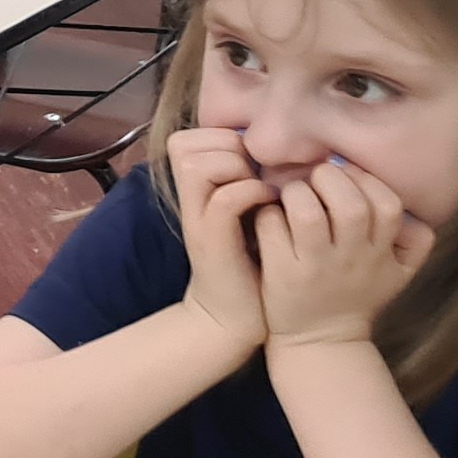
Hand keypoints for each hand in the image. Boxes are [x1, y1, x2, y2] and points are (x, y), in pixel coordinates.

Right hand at [162, 126, 278, 351]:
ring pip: (197, 165)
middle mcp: (188, 202)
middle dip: (226, 148)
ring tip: (261, 187)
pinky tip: (268, 204)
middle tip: (255, 173)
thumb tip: (273, 148)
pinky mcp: (212, 242)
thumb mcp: (243, 214)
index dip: (218, 137)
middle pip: (184, 144)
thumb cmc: (248, 264)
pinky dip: (250, 193)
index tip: (250, 161)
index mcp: (194, 191)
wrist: (232, 319)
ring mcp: (196, 221)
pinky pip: (224, 198)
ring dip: (235, 169)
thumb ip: (244, 181)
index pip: (186, 138)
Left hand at [252, 157, 435, 349]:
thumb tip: (412, 204)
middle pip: (350, 207)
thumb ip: (417, 240)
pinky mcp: (281, 274)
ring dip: (297, 193)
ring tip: (293, 195)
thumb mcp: (399, 274)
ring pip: (307, 215)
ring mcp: (314, 267)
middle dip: (330, 179)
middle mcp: (350, 260)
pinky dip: (268, 214)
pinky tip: (270, 216)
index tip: (349, 177)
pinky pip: (272, 229)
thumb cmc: (357, 296)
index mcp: (380, 254)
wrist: (319, 342)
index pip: (388, 207)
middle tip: (317, 179)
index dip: (368, 182)